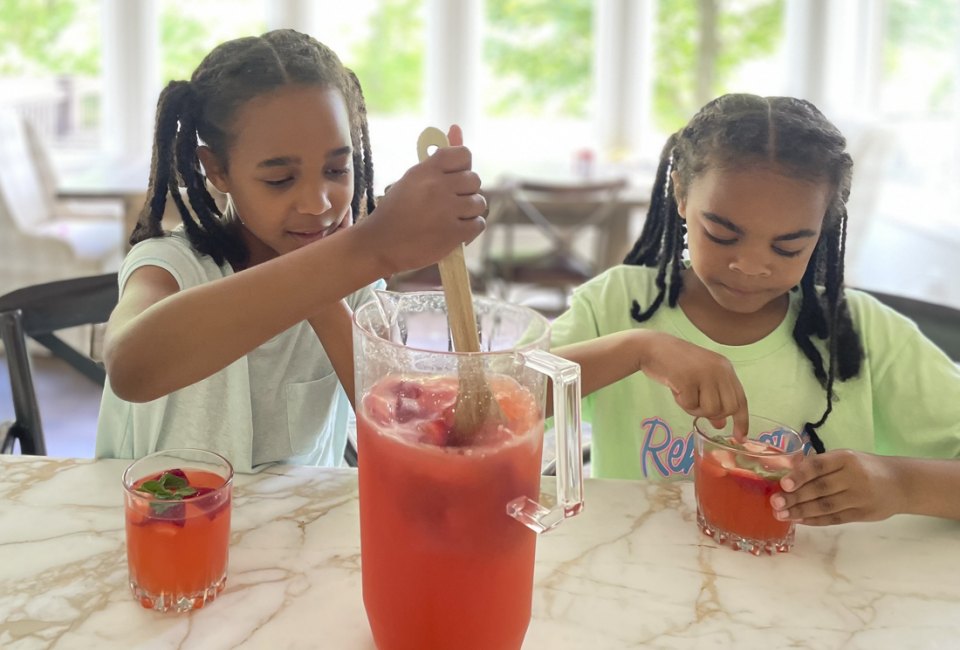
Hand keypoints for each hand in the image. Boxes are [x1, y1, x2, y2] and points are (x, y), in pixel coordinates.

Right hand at [356, 124, 486, 274]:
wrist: (380, 245)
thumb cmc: (394, 211)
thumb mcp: (410, 180)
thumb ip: (436, 159)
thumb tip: (457, 128)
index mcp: (426, 171)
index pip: (463, 154)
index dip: (462, 166)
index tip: (453, 177)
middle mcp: (438, 187)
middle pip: (475, 179)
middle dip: (466, 191)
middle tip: (450, 202)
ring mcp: (447, 211)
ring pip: (479, 203)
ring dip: (469, 211)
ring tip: (452, 218)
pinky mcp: (453, 234)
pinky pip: (478, 224)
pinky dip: (470, 228)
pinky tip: (456, 231)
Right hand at [637, 331, 748, 435]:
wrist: (653, 348)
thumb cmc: (676, 364)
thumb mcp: (701, 380)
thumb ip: (714, 398)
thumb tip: (721, 424)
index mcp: (725, 368)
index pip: (741, 399)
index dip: (742, 420)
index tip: (740, 438)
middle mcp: (719, 370)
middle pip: (728, 408)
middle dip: (713, 414)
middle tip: (696, 406)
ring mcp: (705, 374)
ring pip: (711, 409)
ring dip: (695, 409)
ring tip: (684, 395)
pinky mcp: (688, 379)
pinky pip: (691, 405)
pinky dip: (682, 403)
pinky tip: (675, 389)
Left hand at [770, 450, 905, 524]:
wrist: (900, 483)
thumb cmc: (863, 467)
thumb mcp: (845, 458)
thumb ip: (820, 463)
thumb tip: (787, 469)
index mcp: (846, 458)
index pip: (819, 465)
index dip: (800, 475)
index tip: (783, 484)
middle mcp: (854, 477)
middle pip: (820, 489)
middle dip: (795, 497)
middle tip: (775, 502)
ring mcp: (860, 497)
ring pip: (826, 506)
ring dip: (801, 511)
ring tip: (781, 514)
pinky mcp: (863, 514)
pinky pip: (835, 519)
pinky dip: (815, 520)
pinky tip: (799, 520)